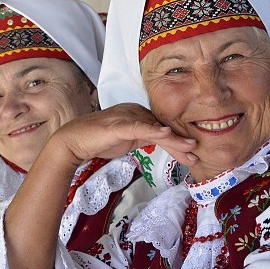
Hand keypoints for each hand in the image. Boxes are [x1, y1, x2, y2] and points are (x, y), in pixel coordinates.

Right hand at [53, 104, 197, 167]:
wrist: (73, 141)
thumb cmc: (97, 141)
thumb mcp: (127, 140)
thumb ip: (143, 138)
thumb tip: (160, 142)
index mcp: (137, 114)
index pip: (162, 129)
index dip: (178, 142)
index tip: (191, 155)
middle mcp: (135, 112)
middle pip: (162, 129)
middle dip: (180, 144)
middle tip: (196, 157)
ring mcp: (127, 117)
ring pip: (156, 130)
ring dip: (175, 141)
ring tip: (190, 149)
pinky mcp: (119, 125)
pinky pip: (140, 128)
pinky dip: (155, 131)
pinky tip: (166, 134)